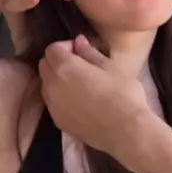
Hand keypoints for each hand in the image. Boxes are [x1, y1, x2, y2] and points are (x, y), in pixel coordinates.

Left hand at [39, 36, 150, 165]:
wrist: (125, 131)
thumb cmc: (123, 94)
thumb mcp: (110, 67)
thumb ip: (90, 52)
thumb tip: (79, 41)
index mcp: (65, 67)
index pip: (51, 49)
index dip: (65, 46)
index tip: (81, 51)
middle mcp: (53, 85)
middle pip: (45, 66)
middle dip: (58, 61)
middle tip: (80, 65)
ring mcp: (53, 106)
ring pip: (46, 85)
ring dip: (57, 79)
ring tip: (79, 84)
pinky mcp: (58, 122)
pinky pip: (52, 103)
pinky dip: (60, 97)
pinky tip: (80, 101)